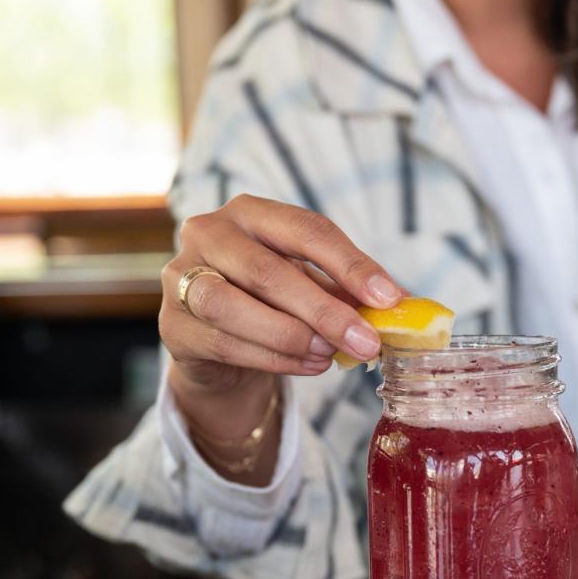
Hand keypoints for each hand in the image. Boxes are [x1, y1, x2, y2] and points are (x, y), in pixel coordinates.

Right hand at [160, 194, 402, 397]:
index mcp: (251, 212)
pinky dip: (272, 358)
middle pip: (268, 269)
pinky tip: (308, 366)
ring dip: (291, 334)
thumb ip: (347, 292)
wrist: (218, 345)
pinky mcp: (173, 326)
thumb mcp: (311, 287)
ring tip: (331, 354)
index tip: (388, 298)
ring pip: (233, 305)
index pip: (305, 229)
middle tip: (366, 340)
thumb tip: (404, 306)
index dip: (350, 264)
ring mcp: (181, 278)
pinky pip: (224, 342)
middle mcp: (209, 233)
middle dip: (324, 309)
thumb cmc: (271, 304)